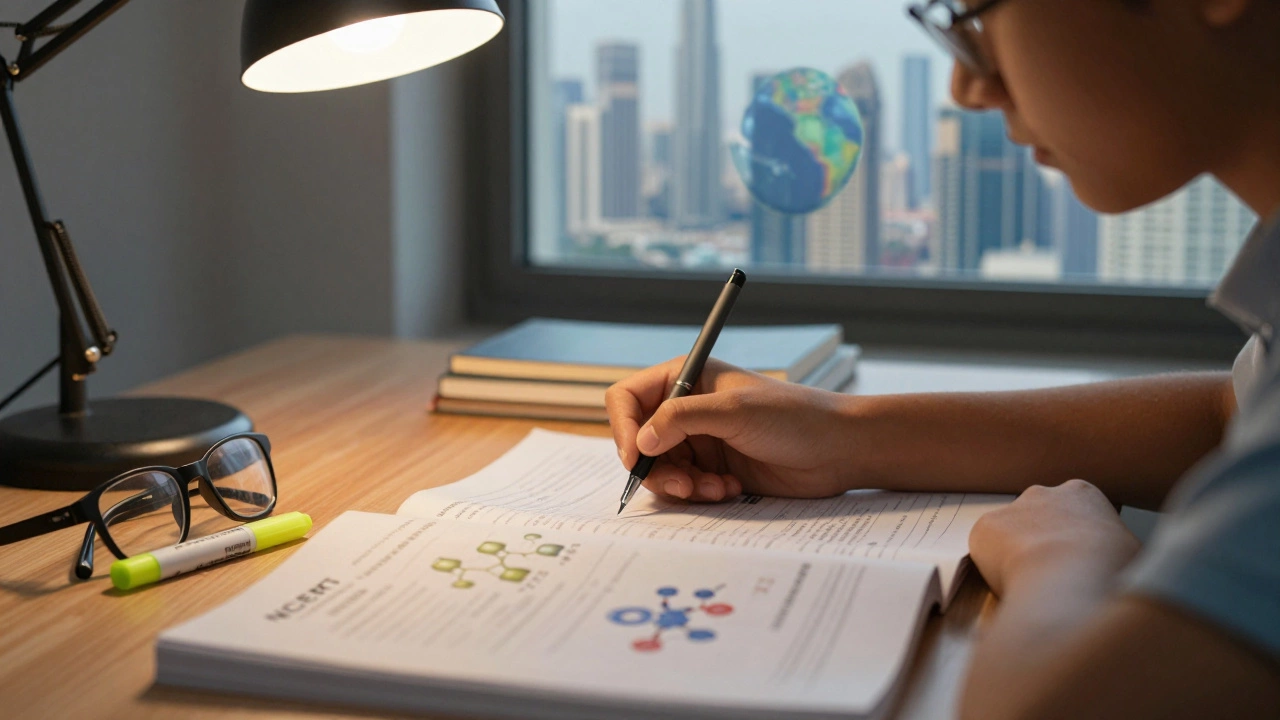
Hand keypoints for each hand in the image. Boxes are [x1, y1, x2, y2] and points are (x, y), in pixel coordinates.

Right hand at [605, 356, 856, 501]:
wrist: (838, 449)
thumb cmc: (792, 416)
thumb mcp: (733, 411)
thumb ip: (681, 420)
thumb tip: (640, 442)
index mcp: (686, 379)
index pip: (628, 398)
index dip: (623, 427)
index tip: (634, 458)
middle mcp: (687, 409)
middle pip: (640, 442)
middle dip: (657, 468)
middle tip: (683, 486)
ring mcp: (700, 441)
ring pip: (662, 470)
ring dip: (681, 485)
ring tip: (714, 488)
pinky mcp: (714, 470)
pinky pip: (686, 488)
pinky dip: (700, 493)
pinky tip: (730, 490)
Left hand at [969, 479, 1140, 596]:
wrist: (1069, 578)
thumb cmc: (1110, 569)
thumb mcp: (1133, 554)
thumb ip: (1117, 549)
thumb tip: (1118, 565)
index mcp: (1083, 494)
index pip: (1074, 511)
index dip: (1074, 539)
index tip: (1076, 561)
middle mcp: (1044, 493)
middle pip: (1038, 517)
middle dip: (1042, 542)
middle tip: (1051, 574)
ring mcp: (1011, 508)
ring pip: (1010, 534)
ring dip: (1018, 555)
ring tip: (1032, 584)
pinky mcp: (985, 527)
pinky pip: (988, 549)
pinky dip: (995, 567)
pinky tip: (1011, 583)